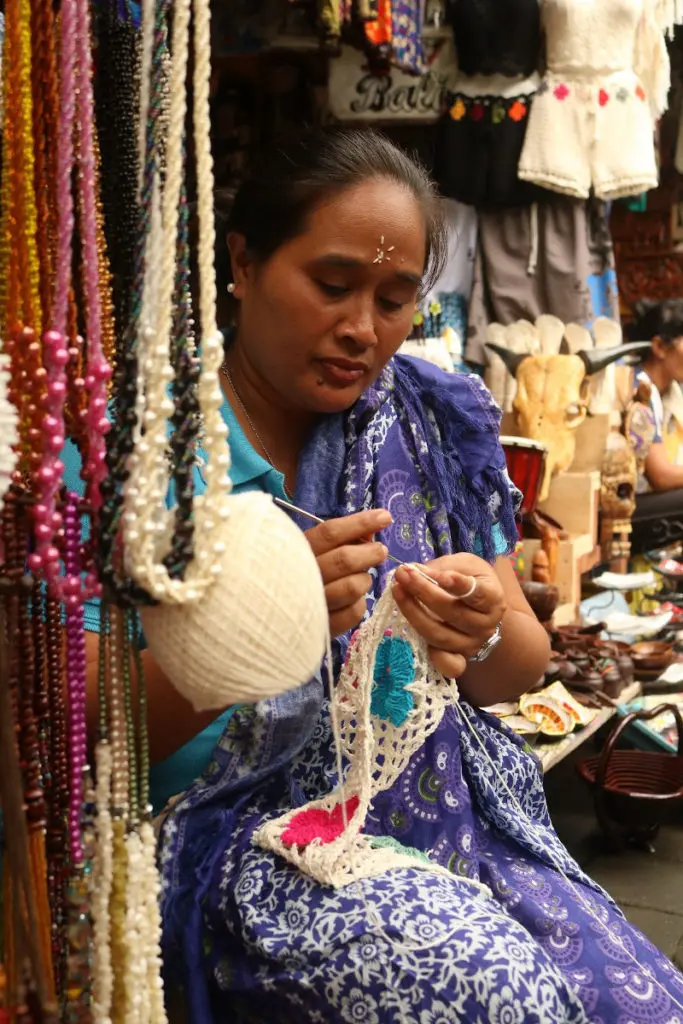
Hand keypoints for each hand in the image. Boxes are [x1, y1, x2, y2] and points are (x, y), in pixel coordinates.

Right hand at [306, 509, 391, 636]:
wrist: (275, 615)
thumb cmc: (298, 575)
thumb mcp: (313, 551)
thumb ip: (340, 539)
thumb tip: (371, 531)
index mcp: (296, 552)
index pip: (330, 532)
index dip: (361, 523)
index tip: (385, 517)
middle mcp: (302, 577)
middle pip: (345, 559)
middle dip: (371, 552)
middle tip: (380, 551)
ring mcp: (311, 604)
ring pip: (354, 586)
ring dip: (364, 579)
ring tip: (361, 577)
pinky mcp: (324, 627)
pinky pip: (355, 611)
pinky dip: (359, 603)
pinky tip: (351, 599)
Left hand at [392, 553, 505, 677]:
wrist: (482, 610)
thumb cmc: (471, 580)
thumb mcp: (464, 565)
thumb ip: (442, 567)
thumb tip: (414, 571)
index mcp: (493, 599)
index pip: (478, 594)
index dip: (460, 585)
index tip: (442, 576)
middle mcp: (486, 625)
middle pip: (453, 613)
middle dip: (424, 592)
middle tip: (404, 574)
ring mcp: (472, 644)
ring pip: (440, 635)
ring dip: (414, 613)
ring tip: (398, 591)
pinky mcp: (458, 657)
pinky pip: (444, 662)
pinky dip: (428, 652)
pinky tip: (409, 630)